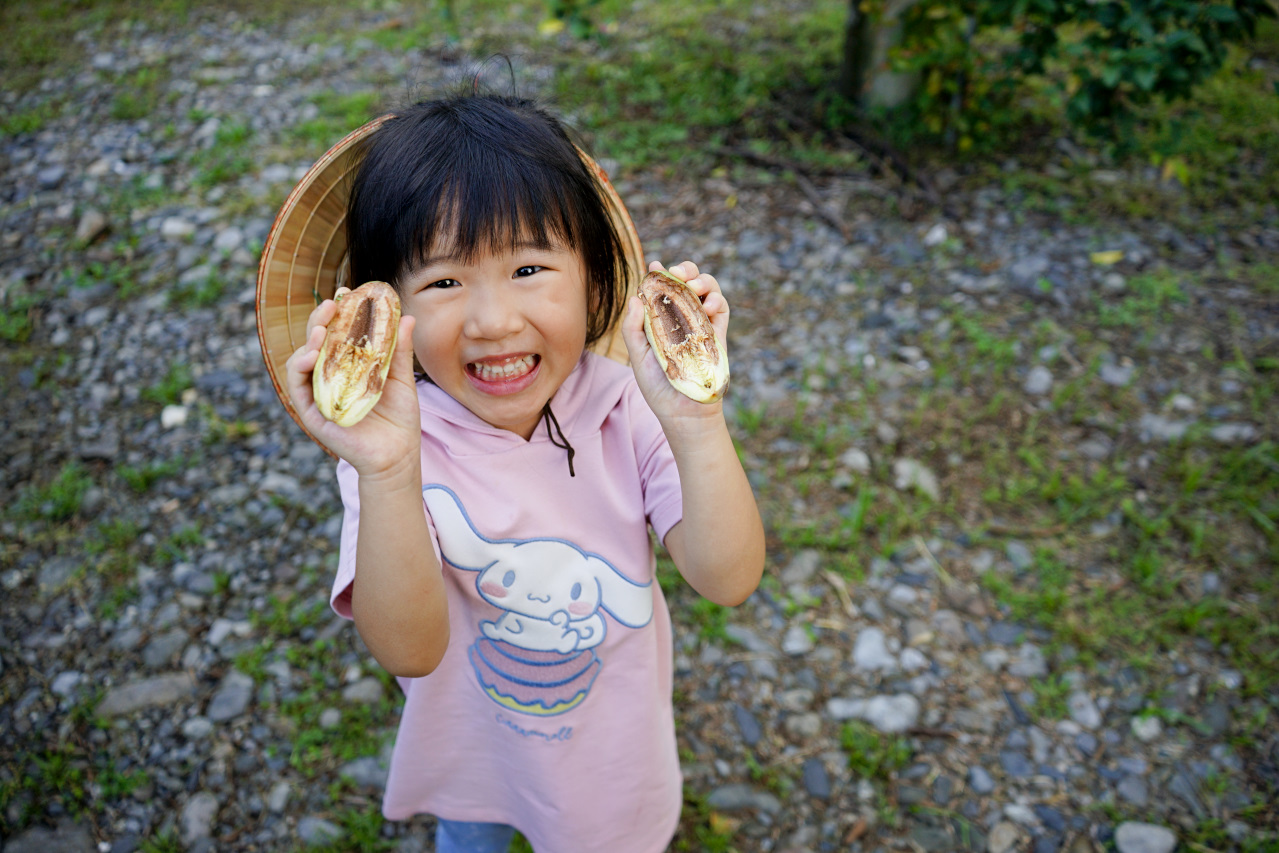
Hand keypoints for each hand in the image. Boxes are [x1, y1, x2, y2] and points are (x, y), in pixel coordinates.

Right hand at [283, 288, 421, 480]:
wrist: (398, 456)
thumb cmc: (399, 419)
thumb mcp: (400, 379)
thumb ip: (399, 350)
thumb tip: (407, 317)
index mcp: (348, 367)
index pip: (336, 335)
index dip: (337, 314)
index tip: (346, 293)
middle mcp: (330, 378)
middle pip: (316, 343)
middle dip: (320, 320)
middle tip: (332, 304)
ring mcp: (319, 394)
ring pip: (301, 361)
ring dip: (307, 341)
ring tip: (320, 330)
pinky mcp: (312, 413)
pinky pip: (297, 388)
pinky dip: (299, 369)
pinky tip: (311, 355)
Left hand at [621, 261, 730, 441]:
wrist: (682, 412)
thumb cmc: (657, 386)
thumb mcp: (638, 356)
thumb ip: (633, 329)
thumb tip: (636, 298)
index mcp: (663, 320)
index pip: (663, 290)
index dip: (661, 274)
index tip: (656, 265)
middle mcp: (683, 318)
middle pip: (689, 283)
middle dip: (686, 270)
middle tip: (679, 272)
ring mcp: (702, 324)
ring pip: (708, 291)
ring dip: (703, 280)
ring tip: (694, 285)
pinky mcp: (718, 335)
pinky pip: (722, 309)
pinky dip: (717, 300)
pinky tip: (708, 305)